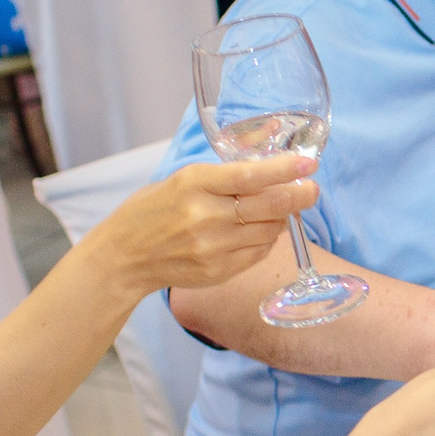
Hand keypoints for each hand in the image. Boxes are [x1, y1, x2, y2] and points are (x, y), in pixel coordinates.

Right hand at [88, 157, 320, 295]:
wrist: (123, 257)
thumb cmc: (150, 212)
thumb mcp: (180, 180)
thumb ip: (222, 175)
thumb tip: (269, 164)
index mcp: (194, 184)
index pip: (250, 176)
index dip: (284, 170)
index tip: (307, 165)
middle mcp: (205, 216)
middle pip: (270, 206)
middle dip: (299, 196)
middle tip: (311, 190)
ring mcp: (213, 248)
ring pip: (269, 231)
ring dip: (280, 219)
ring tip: (277, 210)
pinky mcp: (218, 272)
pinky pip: (258, 253)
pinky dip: (265, 240)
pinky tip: (257, 231)